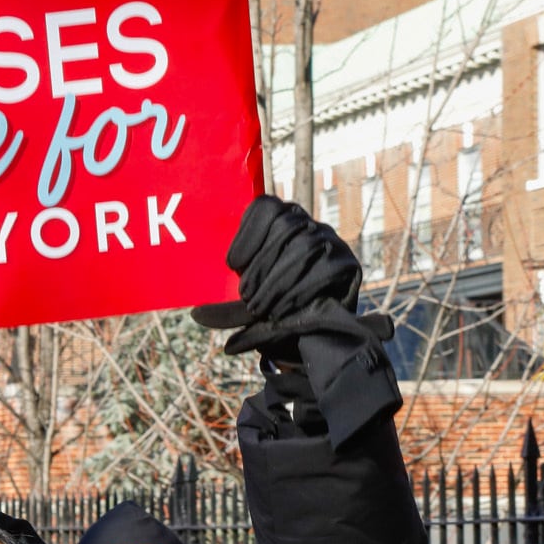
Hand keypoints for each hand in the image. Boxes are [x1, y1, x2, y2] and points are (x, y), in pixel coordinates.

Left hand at [220, 195, 360, 324]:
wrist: (314, 335)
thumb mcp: (248, 307)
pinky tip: (283, 310)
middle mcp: (307, 224)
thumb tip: (196, 315)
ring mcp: (330, 241)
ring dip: (277, 281)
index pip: (265, 208)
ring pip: (305, 246)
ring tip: (261, 308)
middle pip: (286, 226)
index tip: (233, 266)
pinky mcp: (347, 264)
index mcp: (279, 221)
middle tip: (247, 298)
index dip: (247, 235)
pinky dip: (300, 291)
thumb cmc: (276, 309)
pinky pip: (325, 268)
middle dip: (261, 265)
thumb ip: (226, 310)